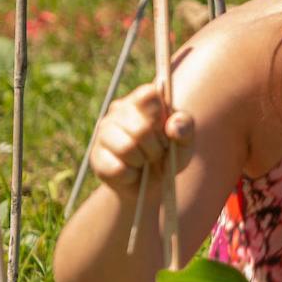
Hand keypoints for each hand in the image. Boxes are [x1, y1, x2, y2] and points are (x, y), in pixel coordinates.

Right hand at [88, 82, 193, 197]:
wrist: (149, 186)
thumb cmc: (168, 157)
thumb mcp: (185, 143)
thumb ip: (186, 128)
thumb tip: (173, 124)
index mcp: (141, 101)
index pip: (149, 94)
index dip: (161, 117)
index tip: (165, 130)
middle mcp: (118, 111)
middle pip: (141, 127)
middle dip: (156, 147)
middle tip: (157, 152)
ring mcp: (104, 132)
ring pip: (127, 147)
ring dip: (142, 161)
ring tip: (143, 162)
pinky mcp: (96, 156)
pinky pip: (117, 168)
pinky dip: (131, 175)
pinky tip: (131, 172)